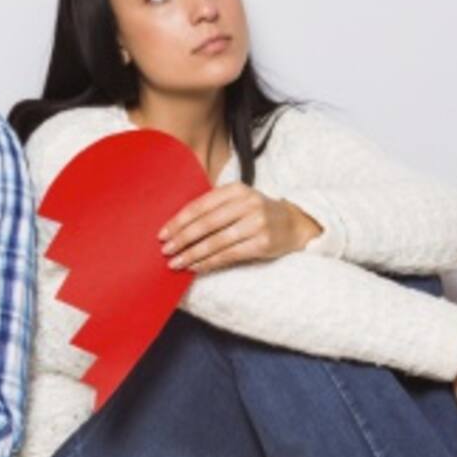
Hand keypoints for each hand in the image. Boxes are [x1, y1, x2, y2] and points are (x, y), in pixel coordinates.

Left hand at [158, 185, 322, 273]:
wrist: (293, 223)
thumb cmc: (256, 213)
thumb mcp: (237, 201)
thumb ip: (212, 207)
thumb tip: (176, 227)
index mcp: (235, 189)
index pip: (200, 206)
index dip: (179, 221)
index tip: (162, 234)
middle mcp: (247, 203)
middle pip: (206, 224)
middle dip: (182, 239)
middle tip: (165, 250)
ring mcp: (257, 223)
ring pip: (216, 242)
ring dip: (192, 254)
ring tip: (175, 262)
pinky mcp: (263, 243)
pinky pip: (228, 255)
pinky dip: (209, 262)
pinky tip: (195, 266)